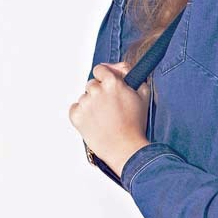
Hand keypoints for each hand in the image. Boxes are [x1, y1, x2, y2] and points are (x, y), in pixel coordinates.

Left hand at [69, 62, 150, 176]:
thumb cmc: (135, 124)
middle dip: (99, 92)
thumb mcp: (142, 95)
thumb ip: (132, 76)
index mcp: (112, 82)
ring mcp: (85, 103)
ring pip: (84, 97)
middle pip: (91, 84)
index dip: (104, 76)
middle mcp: (96, 90)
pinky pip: (75, 108)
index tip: (107, 84)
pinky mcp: (76, 116)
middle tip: (109, 107)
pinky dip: (82, 114)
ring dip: (92, 104)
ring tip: (104, 118)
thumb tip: (121, 68)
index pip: (100, 69)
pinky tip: (94, 122)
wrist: (126, 149)